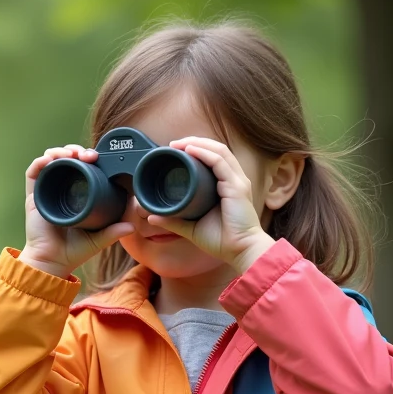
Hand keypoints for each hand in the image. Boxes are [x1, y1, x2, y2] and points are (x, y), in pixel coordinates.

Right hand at [21, 145, 134, 277]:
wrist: (51, 262)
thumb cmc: (73, 252)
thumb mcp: (98, 240)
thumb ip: (113, 232)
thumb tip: (132, 226)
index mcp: (76, 195)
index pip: (81, 168)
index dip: (88, 159)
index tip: (98, 157)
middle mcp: (60, 190)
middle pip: (66, 160)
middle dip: (76, 151)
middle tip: (87, 155)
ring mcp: (46, 191)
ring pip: (50, 161)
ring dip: (60, 152)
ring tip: (70, 154)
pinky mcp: (33, 197)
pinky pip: (33, 173)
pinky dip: (40, 162)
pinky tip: (49, 160)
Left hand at [146, 136, 274, 273]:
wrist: (240, 252)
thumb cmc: (221, 241)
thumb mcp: (191, 229)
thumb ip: (173, 221)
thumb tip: (152, 217)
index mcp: (228, 186)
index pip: (214, 158)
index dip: (196, 150)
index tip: (175, 151)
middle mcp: (234, 180)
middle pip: (216, 150)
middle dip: (194, 142)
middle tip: (173, 144)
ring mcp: (237, 181)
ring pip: (218, 151)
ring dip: (197, 143)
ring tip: (178, 144)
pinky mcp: (237, 187)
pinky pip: (219, 163)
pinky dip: (204, 153)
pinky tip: (190, 150)